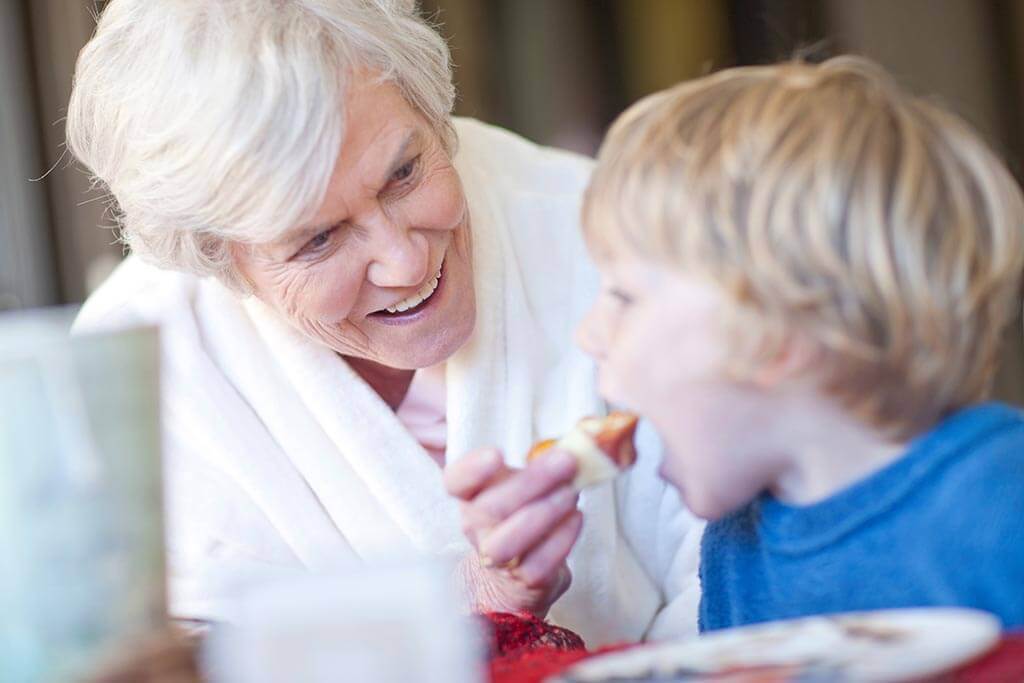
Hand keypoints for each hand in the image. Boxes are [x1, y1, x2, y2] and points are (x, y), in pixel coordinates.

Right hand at [444, 447, 582, 617]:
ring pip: (507, 542)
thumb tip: (579, 442)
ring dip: (543, 514)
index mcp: (470, 495)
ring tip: (570, 494)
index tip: (496, 453)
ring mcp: (496, 557)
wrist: (516, 572)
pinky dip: (560, 539)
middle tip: (566, 461)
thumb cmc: (522, 512)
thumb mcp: (520, 482)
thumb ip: (539, 461)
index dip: (472, 470)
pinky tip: (576, 517)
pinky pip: (539, 563)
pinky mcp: (525, 578)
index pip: (455, 482)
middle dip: (531, 482)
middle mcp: (475, 527)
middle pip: (489, 508)